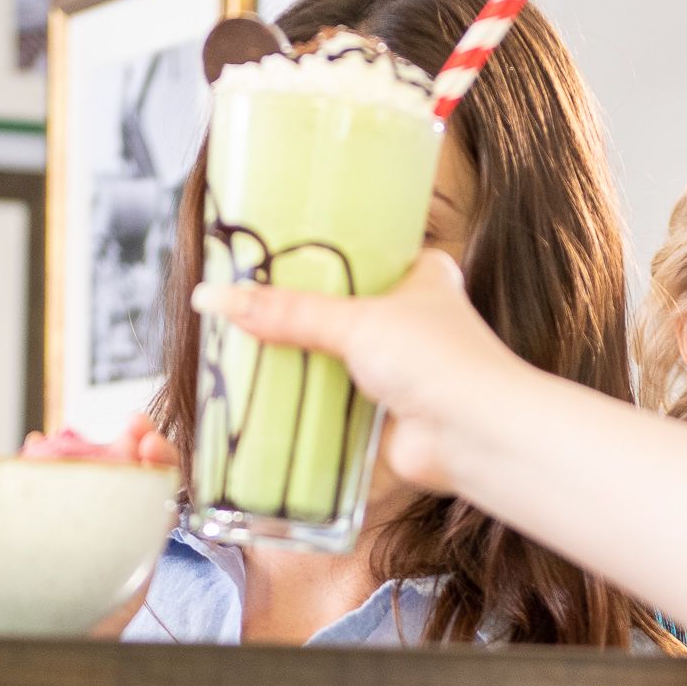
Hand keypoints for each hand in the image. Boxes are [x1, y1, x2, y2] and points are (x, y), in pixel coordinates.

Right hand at [192, 252, 516, 491]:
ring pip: (336, 359)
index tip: (273, 249)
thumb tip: (212, 298)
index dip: (322, 252)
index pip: (365, 252)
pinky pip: (332, 405)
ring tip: (240, 346)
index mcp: (421, 278)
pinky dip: (303, 404)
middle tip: (244, 301)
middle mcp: (413, 321)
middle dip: (299, 313)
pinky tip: (261, 397)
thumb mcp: (356, 321)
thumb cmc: (437, 360)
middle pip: (341, 310)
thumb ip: (287, 311)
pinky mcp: (382, 416)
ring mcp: (399, 371)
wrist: (473, 436)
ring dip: (299, 361)